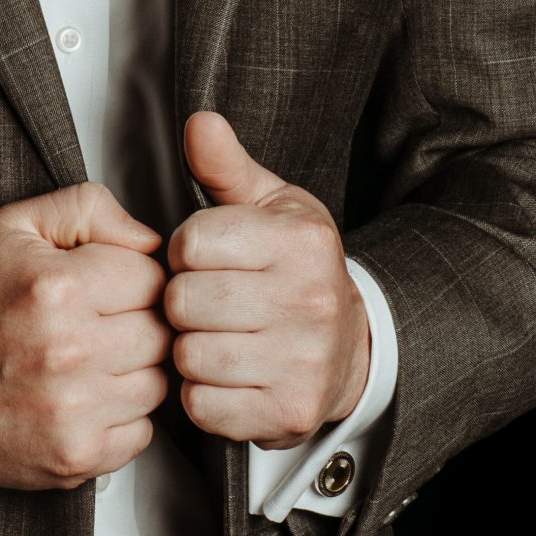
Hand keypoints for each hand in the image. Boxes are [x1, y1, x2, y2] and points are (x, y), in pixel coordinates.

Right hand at [0, 183, 171, 490]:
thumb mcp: (14, 227)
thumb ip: (87, 208)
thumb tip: (149, 239)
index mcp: (59, 286)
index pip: (152, 276)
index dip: (135, 277)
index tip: (111, 286)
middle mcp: (71, 350)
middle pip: (162, 332)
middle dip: (139, 323)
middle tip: (103, 324)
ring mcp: (75, 410)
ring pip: (158, 383)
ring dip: (135, 371)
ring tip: (94, 361)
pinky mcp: (77, 456)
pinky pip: (143, 432)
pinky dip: (124, 417)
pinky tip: (88, 398)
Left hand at [166, 111, 369, 449]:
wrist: (352, 348)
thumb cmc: (297, 270)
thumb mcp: (271, 206)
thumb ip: (227, 166)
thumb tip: (200, 123)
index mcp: (302, 242)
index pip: (190, 242)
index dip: (184, 250)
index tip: (204, 258)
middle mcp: (309, 301)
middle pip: (184, 300)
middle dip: (183, 300)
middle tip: (207, 300)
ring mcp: (302, 362)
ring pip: (189, 353)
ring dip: (190, 347)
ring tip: (216, 335)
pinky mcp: (287, 413)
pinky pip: (202, 404)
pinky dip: (202, 393)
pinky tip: (226, 372)